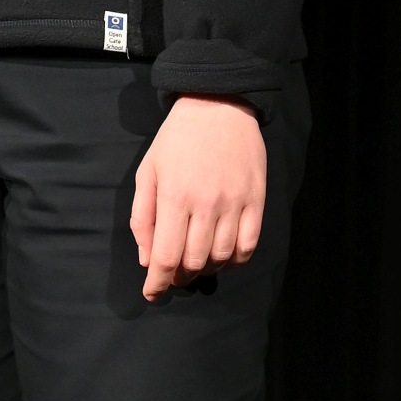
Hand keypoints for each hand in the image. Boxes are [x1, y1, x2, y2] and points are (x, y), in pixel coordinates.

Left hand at [130, 96, 265, 300]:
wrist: (218, 106)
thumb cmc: (176, 141)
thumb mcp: (148, 173)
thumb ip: (144, 218)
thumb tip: (148, 260)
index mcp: (174, 197)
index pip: (166, 256)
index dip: (158, 283)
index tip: (152, 295)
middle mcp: (206, 204)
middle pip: (194, 262)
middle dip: (179, 277)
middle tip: (173, 275)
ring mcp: (235, 203)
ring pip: (222, 257)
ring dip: (206, 269)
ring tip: (195, 262)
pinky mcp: (256, 200)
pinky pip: (249, 245)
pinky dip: (235, 260)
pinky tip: (222, 255)